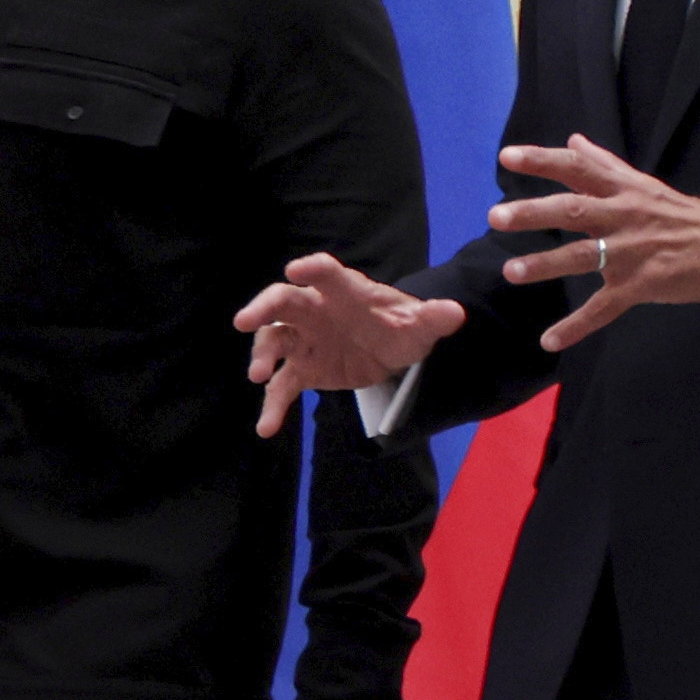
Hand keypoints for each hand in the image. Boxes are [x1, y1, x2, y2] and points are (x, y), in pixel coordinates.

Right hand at [238, 249, 465, 427]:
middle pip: (283, 302)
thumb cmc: (399, 325)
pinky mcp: (304, 370)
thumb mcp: (420, 324)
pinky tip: (266, 429)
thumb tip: (455, 313)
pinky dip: (273, 406)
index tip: (295, 270)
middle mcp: (315, 310)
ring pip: (274, 342)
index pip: (325, 275)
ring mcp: (304, 340)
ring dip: (262, 357)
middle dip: (263, 309)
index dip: (312, 270)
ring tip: (259, 377)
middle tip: (244, 321)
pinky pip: (283, 386)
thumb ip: (433, 317)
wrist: (389, 349)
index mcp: (343, 292)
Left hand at [485, 136, 699, 353]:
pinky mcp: (642, 285)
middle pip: (575, 210)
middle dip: (535, 213)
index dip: (544, 161)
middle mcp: (625, 216)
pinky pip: (604, 308)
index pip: (579, 168)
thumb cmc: (681, 215)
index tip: (507, 156)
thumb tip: (573, 140)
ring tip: (511, 272)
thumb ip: (604, 164)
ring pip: (584, 256)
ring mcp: (633, 252)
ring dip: (546, 264)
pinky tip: (549, 341)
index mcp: (623, 190)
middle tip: (496, 216)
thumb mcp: (643, 183)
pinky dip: (576, 326)